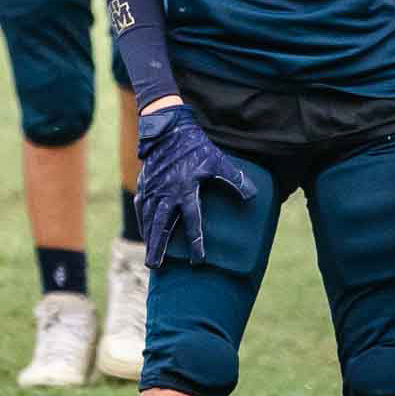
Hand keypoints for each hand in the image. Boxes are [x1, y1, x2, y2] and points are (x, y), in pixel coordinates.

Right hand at [134, 105, 256, 267]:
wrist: (168, 128)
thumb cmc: (195, 146)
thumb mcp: (217, 161)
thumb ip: (234, 179)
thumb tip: (252, 196)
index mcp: (186, 190)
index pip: (192, 222)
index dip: (195, 242)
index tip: (197, 259)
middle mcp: (167, 193)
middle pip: (161, 226)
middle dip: (158, 247)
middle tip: (155, 267)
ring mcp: (153, 189)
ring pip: (149, 219)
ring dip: (149, 237)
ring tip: (150, 256)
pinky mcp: (145, 183)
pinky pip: (142, 206)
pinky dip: (143, 220)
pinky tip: (145, 230)